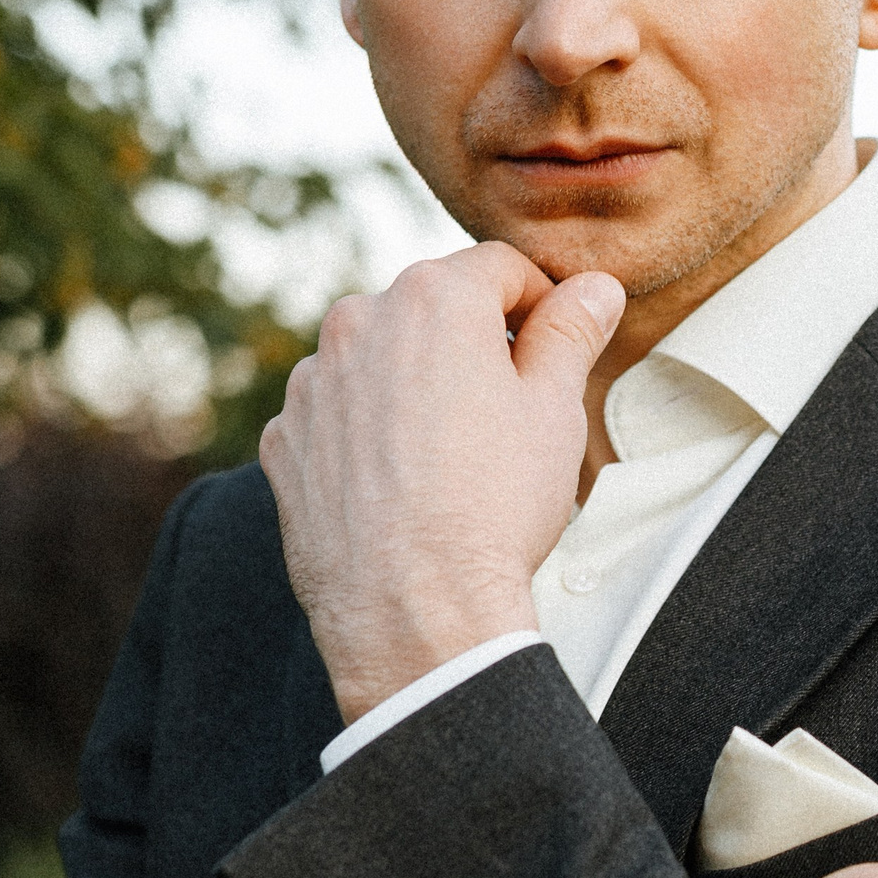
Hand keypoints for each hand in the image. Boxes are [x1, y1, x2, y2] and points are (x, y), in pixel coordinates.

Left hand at [260, 243, 625, 720]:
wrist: (415, 610)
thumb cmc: (495, 506)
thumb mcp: (555, 410)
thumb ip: (571, 333)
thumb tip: (594, 287)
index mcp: (433, 298)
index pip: (500, 267)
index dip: (540, 302)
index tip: (556, 345)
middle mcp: (358, 322)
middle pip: (430, 309)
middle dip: (471, 344)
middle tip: (509, 412)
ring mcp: (310, 384)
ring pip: (377, 362)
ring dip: (412, 386)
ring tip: (450, 459)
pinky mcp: (283, 440)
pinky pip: (335, 416)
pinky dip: (365, 435)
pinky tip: (400, 487)